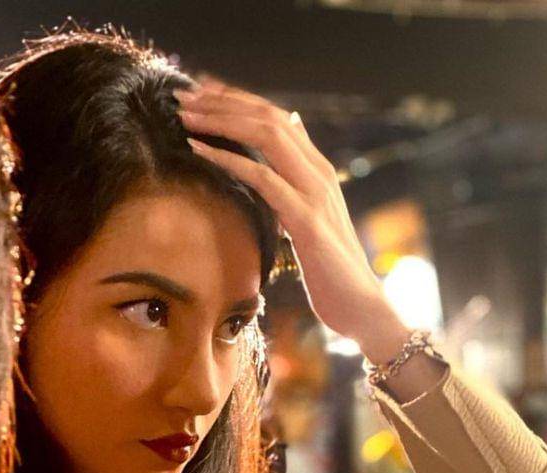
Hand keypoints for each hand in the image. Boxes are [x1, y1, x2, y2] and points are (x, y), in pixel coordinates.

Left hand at [175, 82, 408, 358]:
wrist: (363, 308)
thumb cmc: (333, 273)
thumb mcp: (314, 223)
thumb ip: (299, 188)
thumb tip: (286, 153)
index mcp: (321, 172)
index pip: (278, 117)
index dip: (238, 99)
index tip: (202, 91)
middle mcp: (321, 174)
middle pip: (270, 117)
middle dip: (223, 101)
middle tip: (183, 95)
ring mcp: (316, 194)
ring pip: (268, 136)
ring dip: (221, 121)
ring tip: (186, 116)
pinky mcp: (307, 221)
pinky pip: (264, 179)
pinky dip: (229, 160)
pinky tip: (200, 151)